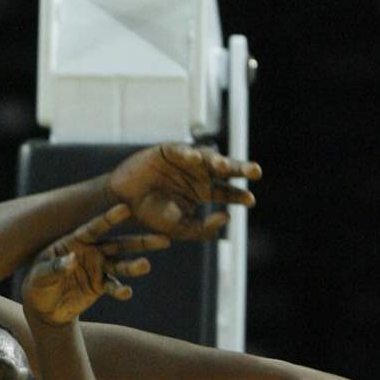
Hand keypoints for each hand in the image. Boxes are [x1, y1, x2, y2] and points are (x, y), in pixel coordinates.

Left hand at [21, 205, 171, 325]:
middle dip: (139, 241)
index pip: (94, 227)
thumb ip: (55, 266)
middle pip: (119, 244)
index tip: (125, 208)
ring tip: (146, 266)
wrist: (43, 306)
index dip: (109, 219)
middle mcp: (91, 251)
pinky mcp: (100, 285)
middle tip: (162, 237)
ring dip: (134, 266)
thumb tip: (70, 260)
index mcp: (75, 241)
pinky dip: (120, 290)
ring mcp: (98, 268)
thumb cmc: (38, 283)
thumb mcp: (40, 275)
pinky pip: (114, 286)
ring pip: (121, 264)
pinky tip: (126, 293)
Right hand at [107, 144, 260, 237]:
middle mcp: (198, 175)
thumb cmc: (153, 216)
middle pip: (224, 170)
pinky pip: (180, 150)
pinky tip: (194, 158)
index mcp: (203, 192)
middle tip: (255, 171)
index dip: (239, 195)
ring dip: (217, 160)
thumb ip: (203, 228)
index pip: (227, 192)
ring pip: (207, 156)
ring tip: (223, 166)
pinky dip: (187, 153)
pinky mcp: (167, 151)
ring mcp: (184, 162)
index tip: (250, 200)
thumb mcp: (181, 229)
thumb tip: (227, 218)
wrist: (124, 205)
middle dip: (240, 169)